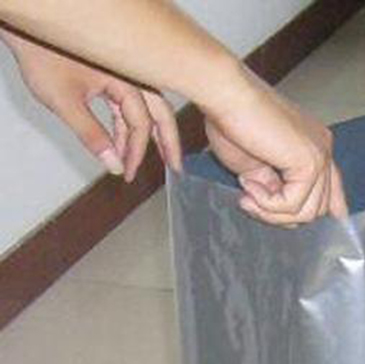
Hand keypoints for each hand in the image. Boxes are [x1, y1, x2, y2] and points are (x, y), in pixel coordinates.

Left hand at [2, 30, 180, 179]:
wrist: (26, 28)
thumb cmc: (41, 54)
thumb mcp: (65, 102)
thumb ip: (92, 136)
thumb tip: (113, 164)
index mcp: (124, 78)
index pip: (140, 123)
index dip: (137, 151)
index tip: (128, 172)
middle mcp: (129, 72)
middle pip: (160, 112)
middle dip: (168, 141)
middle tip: (175, 167)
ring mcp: (122, 70)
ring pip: (147, 106)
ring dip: (148, 133)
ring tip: (152, 158)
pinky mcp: (111, 70)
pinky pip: (129, 99)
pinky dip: (129, 121)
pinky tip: (123, 139)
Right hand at [204, 69, 346, 226]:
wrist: (225, 95)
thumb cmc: (232, 121)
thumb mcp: (258, 168)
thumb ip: (277, 189)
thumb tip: (281, 212)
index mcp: (314, 147)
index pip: (331, 193)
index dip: (314, 213)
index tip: (290, 222)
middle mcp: (323, 149)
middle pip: (318, 209)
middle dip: (281, 215)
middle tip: (250, 202)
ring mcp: (320, 154)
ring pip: (307, 213)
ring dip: (272, 212)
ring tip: (247, 194)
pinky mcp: (310, 162)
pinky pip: (294, 205)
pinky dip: (267, 204)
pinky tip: (249, 187)